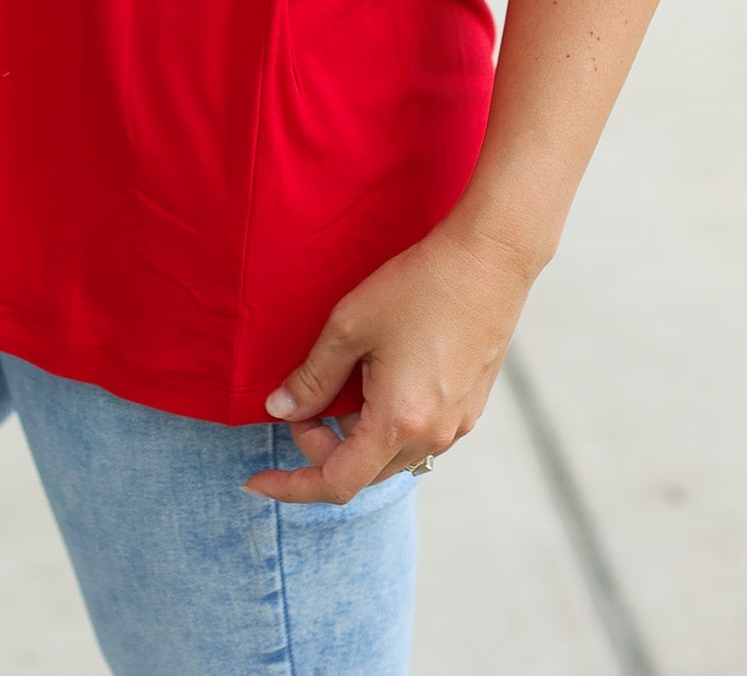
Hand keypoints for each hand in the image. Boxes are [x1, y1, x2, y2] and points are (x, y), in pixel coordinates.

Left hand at [242, 221, 538, 504]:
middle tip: (302, 400)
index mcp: (399, 423)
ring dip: (354, 436)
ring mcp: (457, 425)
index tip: (256, 481)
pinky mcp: (470, 407)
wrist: (490, 259)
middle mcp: (433, 436)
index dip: (291, 486)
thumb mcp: (350, 326)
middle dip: (321, 448)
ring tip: (341, 384)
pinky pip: (418, 437)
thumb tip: (278, 411)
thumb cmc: (418, 286)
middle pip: (362, 472)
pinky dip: (385, 425)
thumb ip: (312, 378)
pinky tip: (377, 380)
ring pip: (390, 456)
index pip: (336, 483)